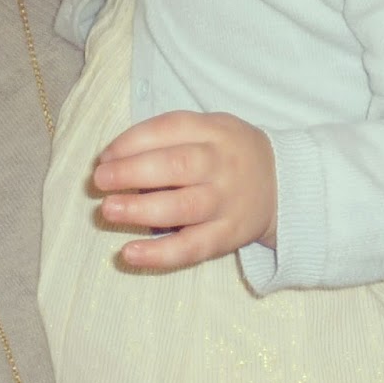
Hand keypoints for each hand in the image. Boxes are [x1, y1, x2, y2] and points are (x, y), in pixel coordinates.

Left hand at [92, 110, 276, 271]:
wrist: (284, 183)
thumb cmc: (230, 153)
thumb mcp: (210, 129)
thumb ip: (170, 137)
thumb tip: (114, 157)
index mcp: (214, 130)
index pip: (170, 128)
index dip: (133, 141)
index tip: (104, 156)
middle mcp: (221, 164)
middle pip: (176, 166)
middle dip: (133, 171)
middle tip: (99, 180)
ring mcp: (226, 202)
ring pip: (182, 207)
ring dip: (141, 209)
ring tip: (108, 210)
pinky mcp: (227, 236)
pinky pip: (192, 248)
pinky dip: (159, 254)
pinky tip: (128, 253)